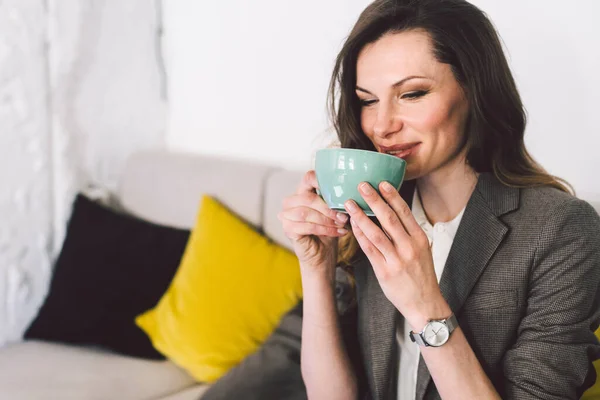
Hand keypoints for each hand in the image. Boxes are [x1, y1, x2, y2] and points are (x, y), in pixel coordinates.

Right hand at [279, 171, 349, 278]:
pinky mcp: (288, 229)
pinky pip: (307, 226)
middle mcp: (291, 202)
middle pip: (307, 198)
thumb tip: (351, 193)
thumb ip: (336, 201)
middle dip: (328, 208)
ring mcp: (286, 216)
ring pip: (306, 213)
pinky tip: (338, 232)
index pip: (308, 178)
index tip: (336, 186)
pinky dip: (325, 230)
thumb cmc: (328, 231)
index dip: (319, 179)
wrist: (321, 256)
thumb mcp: (334, 213)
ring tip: (341, 225)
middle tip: (343, 216)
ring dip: (327, 219)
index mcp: (302, 192)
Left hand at [344, 181, 450, 329]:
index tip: (382, 182)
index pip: (404, 212)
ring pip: (376, 232)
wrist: (425, 304)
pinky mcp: (384, 271)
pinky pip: (369, 249)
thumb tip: (392, 212)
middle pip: (389, 218)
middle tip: (362, 185)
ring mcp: (396, 259)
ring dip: (361, 216)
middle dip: (374, 200)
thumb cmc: (421, 275)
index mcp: (419, 238)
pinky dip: (360, 235)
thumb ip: (408, 233)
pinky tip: (352, 225)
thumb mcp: (422, 250)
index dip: (392, 196)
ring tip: (349, 203)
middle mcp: (409, 247)